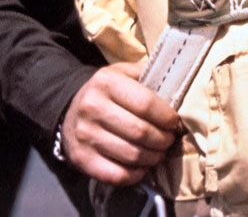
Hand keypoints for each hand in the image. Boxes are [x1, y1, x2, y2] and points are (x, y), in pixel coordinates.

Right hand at [60, 61, 180, 183]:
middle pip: (140, 131)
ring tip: (159, 153)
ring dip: (152, 158)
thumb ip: (146, 76)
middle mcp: (93, 107)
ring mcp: (85, 135)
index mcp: (106, 82)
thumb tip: (176, 90)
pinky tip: (142, 167)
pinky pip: (116, 174)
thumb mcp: (122, 73)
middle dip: (163, 139)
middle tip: (169, 140)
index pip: (145, 103)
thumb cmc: (106, 92)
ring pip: (131, 154)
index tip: (176, 123)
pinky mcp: (81, 158)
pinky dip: (135, 175)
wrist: (70, 110)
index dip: (166, 116)